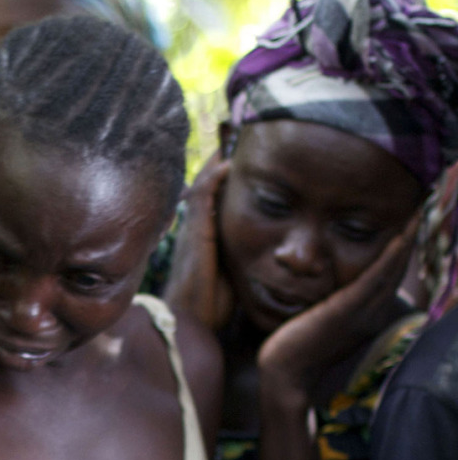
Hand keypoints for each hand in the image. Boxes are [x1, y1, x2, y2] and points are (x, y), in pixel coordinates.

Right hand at [164, 153, 232, 332]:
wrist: (190, 324)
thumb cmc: (211, 305)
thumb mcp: (231, 272)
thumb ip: (240, 254)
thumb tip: (268, 249)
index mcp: (202, 235)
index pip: (210, 197)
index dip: (221, 175)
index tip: (237, 154)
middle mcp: (194, 227)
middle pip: (204, 184)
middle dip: (218, 160)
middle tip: (233, 135)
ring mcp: (192, 229)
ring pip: (202, 186)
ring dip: (216, 162)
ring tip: (231, 138)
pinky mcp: (196, 234)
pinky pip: (202, 199)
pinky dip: (214, 179)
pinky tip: (227, 163)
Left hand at [258, 212, 420, 394]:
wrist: (285, 373)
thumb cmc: (296, 346)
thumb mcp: (320, 318)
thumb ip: (332, 302)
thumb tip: (330, 285)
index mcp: (367, 314)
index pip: (389, 275)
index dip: (402, 250)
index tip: (410, 224)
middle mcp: (371, 313)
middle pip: (398, 270)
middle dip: (411, 240)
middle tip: (424, 211)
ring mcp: (361, 313)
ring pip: (391, 272)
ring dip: (406, 242)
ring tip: (418, 215)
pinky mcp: (346, 311)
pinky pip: (372, 280)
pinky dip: (388, 259)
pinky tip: (399, 238)